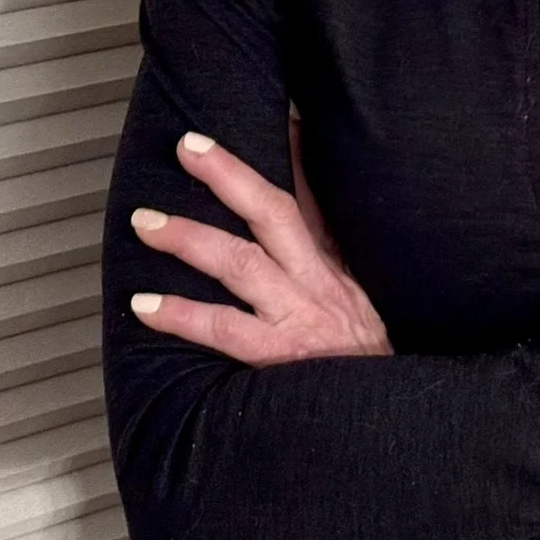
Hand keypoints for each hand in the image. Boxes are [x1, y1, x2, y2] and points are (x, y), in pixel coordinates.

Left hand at [128, 120, 393, 364]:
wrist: (394, 421)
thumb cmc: (365, 371)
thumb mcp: (359, 308)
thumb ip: (329, 269)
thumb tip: (296, 231)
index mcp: (337, 270)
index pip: (314, 201)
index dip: (294, 157)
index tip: (275, 119)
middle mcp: (318, 285)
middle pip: (273, 213)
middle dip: (229, 175)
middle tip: (188, 147)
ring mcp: (298, 319)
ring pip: (241, 263)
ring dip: (189, 238)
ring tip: (145, 223)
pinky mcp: (281, 358)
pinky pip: (226, 329)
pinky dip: (183, 315)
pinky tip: (146, 306)